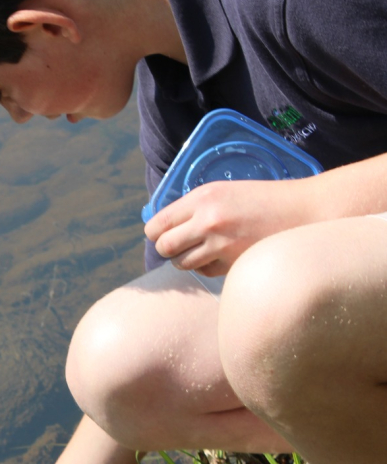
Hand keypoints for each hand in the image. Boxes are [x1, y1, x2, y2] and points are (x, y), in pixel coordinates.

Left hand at [145, 176, 314, 274]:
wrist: (307, 212)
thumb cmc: (266, 201)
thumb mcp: (227, 192)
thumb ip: (197, 207)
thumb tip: (165, 226)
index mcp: (204, 197)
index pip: (158, 223)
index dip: (156, 233)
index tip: (162, 235)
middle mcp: (208, 219)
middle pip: (164, 246)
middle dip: (168, 249)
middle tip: (181, 247)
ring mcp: (221, 244)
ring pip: (181, 263)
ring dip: (187, 260)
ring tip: (203, 252)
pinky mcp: (234, 263)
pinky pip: (205, 272)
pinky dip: (208, 268)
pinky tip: (222, 258)